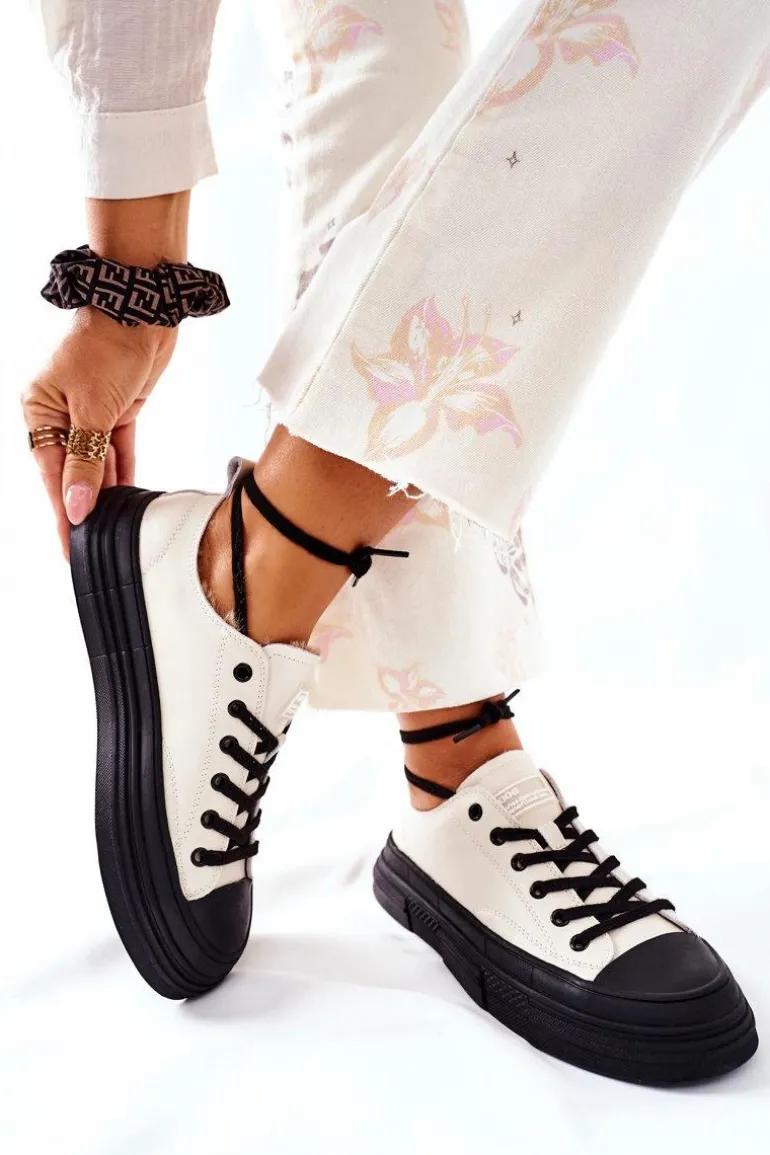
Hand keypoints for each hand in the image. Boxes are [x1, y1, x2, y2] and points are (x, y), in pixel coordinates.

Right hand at [21, 306, 176, 556]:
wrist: (143, 308)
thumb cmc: (107, 346)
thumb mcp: (93, 410)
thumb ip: (85, 462)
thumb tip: (75, 507)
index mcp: (38, 408)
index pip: (50, 473)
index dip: (61, 510)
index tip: (68, 544)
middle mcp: (59, 412)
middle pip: (71, 471)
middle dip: (83, 506)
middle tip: (90, 546)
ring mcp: (89, 411)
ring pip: (96, 463)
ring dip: (105, 492)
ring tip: (111, 528)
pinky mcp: (118, 410)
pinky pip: (117, 450)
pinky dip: (123, 471)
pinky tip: (126, 499)